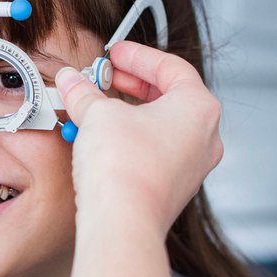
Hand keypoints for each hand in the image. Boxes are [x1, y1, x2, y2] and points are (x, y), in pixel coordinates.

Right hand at [54, 40, 222, 235]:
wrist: (123, 223)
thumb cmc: (124, 168)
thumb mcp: (98, 114)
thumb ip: (85, 92)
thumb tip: (71, 80)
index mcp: (198, 108)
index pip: (171, 67)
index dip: (138, 57)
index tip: (114, 54)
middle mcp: (204, 136)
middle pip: (170, 96)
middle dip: (134, 84)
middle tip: (107, 77)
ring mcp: (193, 165)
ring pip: (163, 126)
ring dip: (132, 112)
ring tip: (100, 108)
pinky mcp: (175, 188)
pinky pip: (157, 152)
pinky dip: (134, 138)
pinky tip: (106, 139)